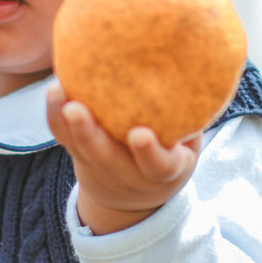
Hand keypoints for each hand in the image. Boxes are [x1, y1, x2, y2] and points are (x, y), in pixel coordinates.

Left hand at [46, 84, 200, 234]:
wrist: (132, 198)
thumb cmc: (169, 155)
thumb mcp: (188, 146)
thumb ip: (192, 117)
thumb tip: (207, 64)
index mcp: (163, 172)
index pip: (157, 166)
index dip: (149, 153)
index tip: (140, 134)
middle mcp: (127, 173)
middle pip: (104, 158)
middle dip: (88, 135)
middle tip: (76, 109)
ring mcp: (99, 166)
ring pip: (77, 147)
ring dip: (63, 120)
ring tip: (56, 90)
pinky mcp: (78, 156)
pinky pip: (62, 137)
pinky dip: (54, 115)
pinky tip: (54, 88)